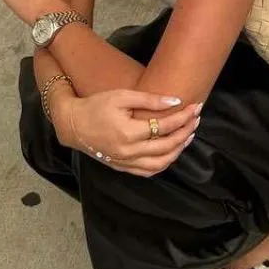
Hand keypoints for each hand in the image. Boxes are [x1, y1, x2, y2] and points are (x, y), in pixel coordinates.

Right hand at [58, 90, 200, 176]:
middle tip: (196, 119)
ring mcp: (125, 162)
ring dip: (177, 150)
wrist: (73, 125)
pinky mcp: (122, 167)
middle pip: (166, 147)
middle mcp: (128, 152)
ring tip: (188, 135)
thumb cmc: (96, 106)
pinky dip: (163, 163)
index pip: (164, 127)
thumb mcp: (122, 96)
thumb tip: (176, 101)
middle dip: (185, 132)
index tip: (196, 107)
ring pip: (160, 164)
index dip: (183, 117)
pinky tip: (171, 152)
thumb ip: (149, 99)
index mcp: (128, 133)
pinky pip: (148, 172)